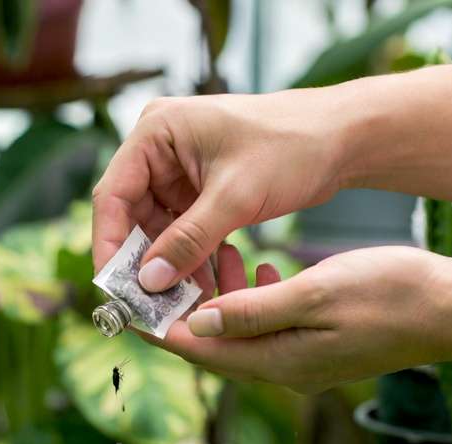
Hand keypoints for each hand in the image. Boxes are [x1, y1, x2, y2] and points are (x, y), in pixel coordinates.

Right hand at [91, 91, 351, 291]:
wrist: (342, 138)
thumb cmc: (293, 147)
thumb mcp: (236, 197)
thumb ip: (189, 241)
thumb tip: (148, 282)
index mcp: (157, 130)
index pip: (113, 194)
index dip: (109, 244)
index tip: (114, 288)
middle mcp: (159, 147)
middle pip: (130, 214)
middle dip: (140, 261)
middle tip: (145, 304)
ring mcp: (179, 168)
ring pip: (155, 228)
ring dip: (166, 265)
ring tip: (176, 303)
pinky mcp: (199, 187)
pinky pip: (181, 230)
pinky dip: (188, 258)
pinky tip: (198, 289)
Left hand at [153, 245, 451, 393]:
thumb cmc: (393, 294)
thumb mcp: (317, 292)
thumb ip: (253, 310)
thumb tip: (197, 323)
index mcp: (279, 362)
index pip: (199, 351)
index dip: (159, 324)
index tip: (126, 298)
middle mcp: (285, 369)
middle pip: (213, 344)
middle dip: (182, 307)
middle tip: (157, 268)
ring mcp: (304, 360)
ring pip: (240, 331)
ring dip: (219, 296)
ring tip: (208, 254)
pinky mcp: (321, 344)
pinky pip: (269, 325)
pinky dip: (252, 296)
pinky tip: (255, 262)